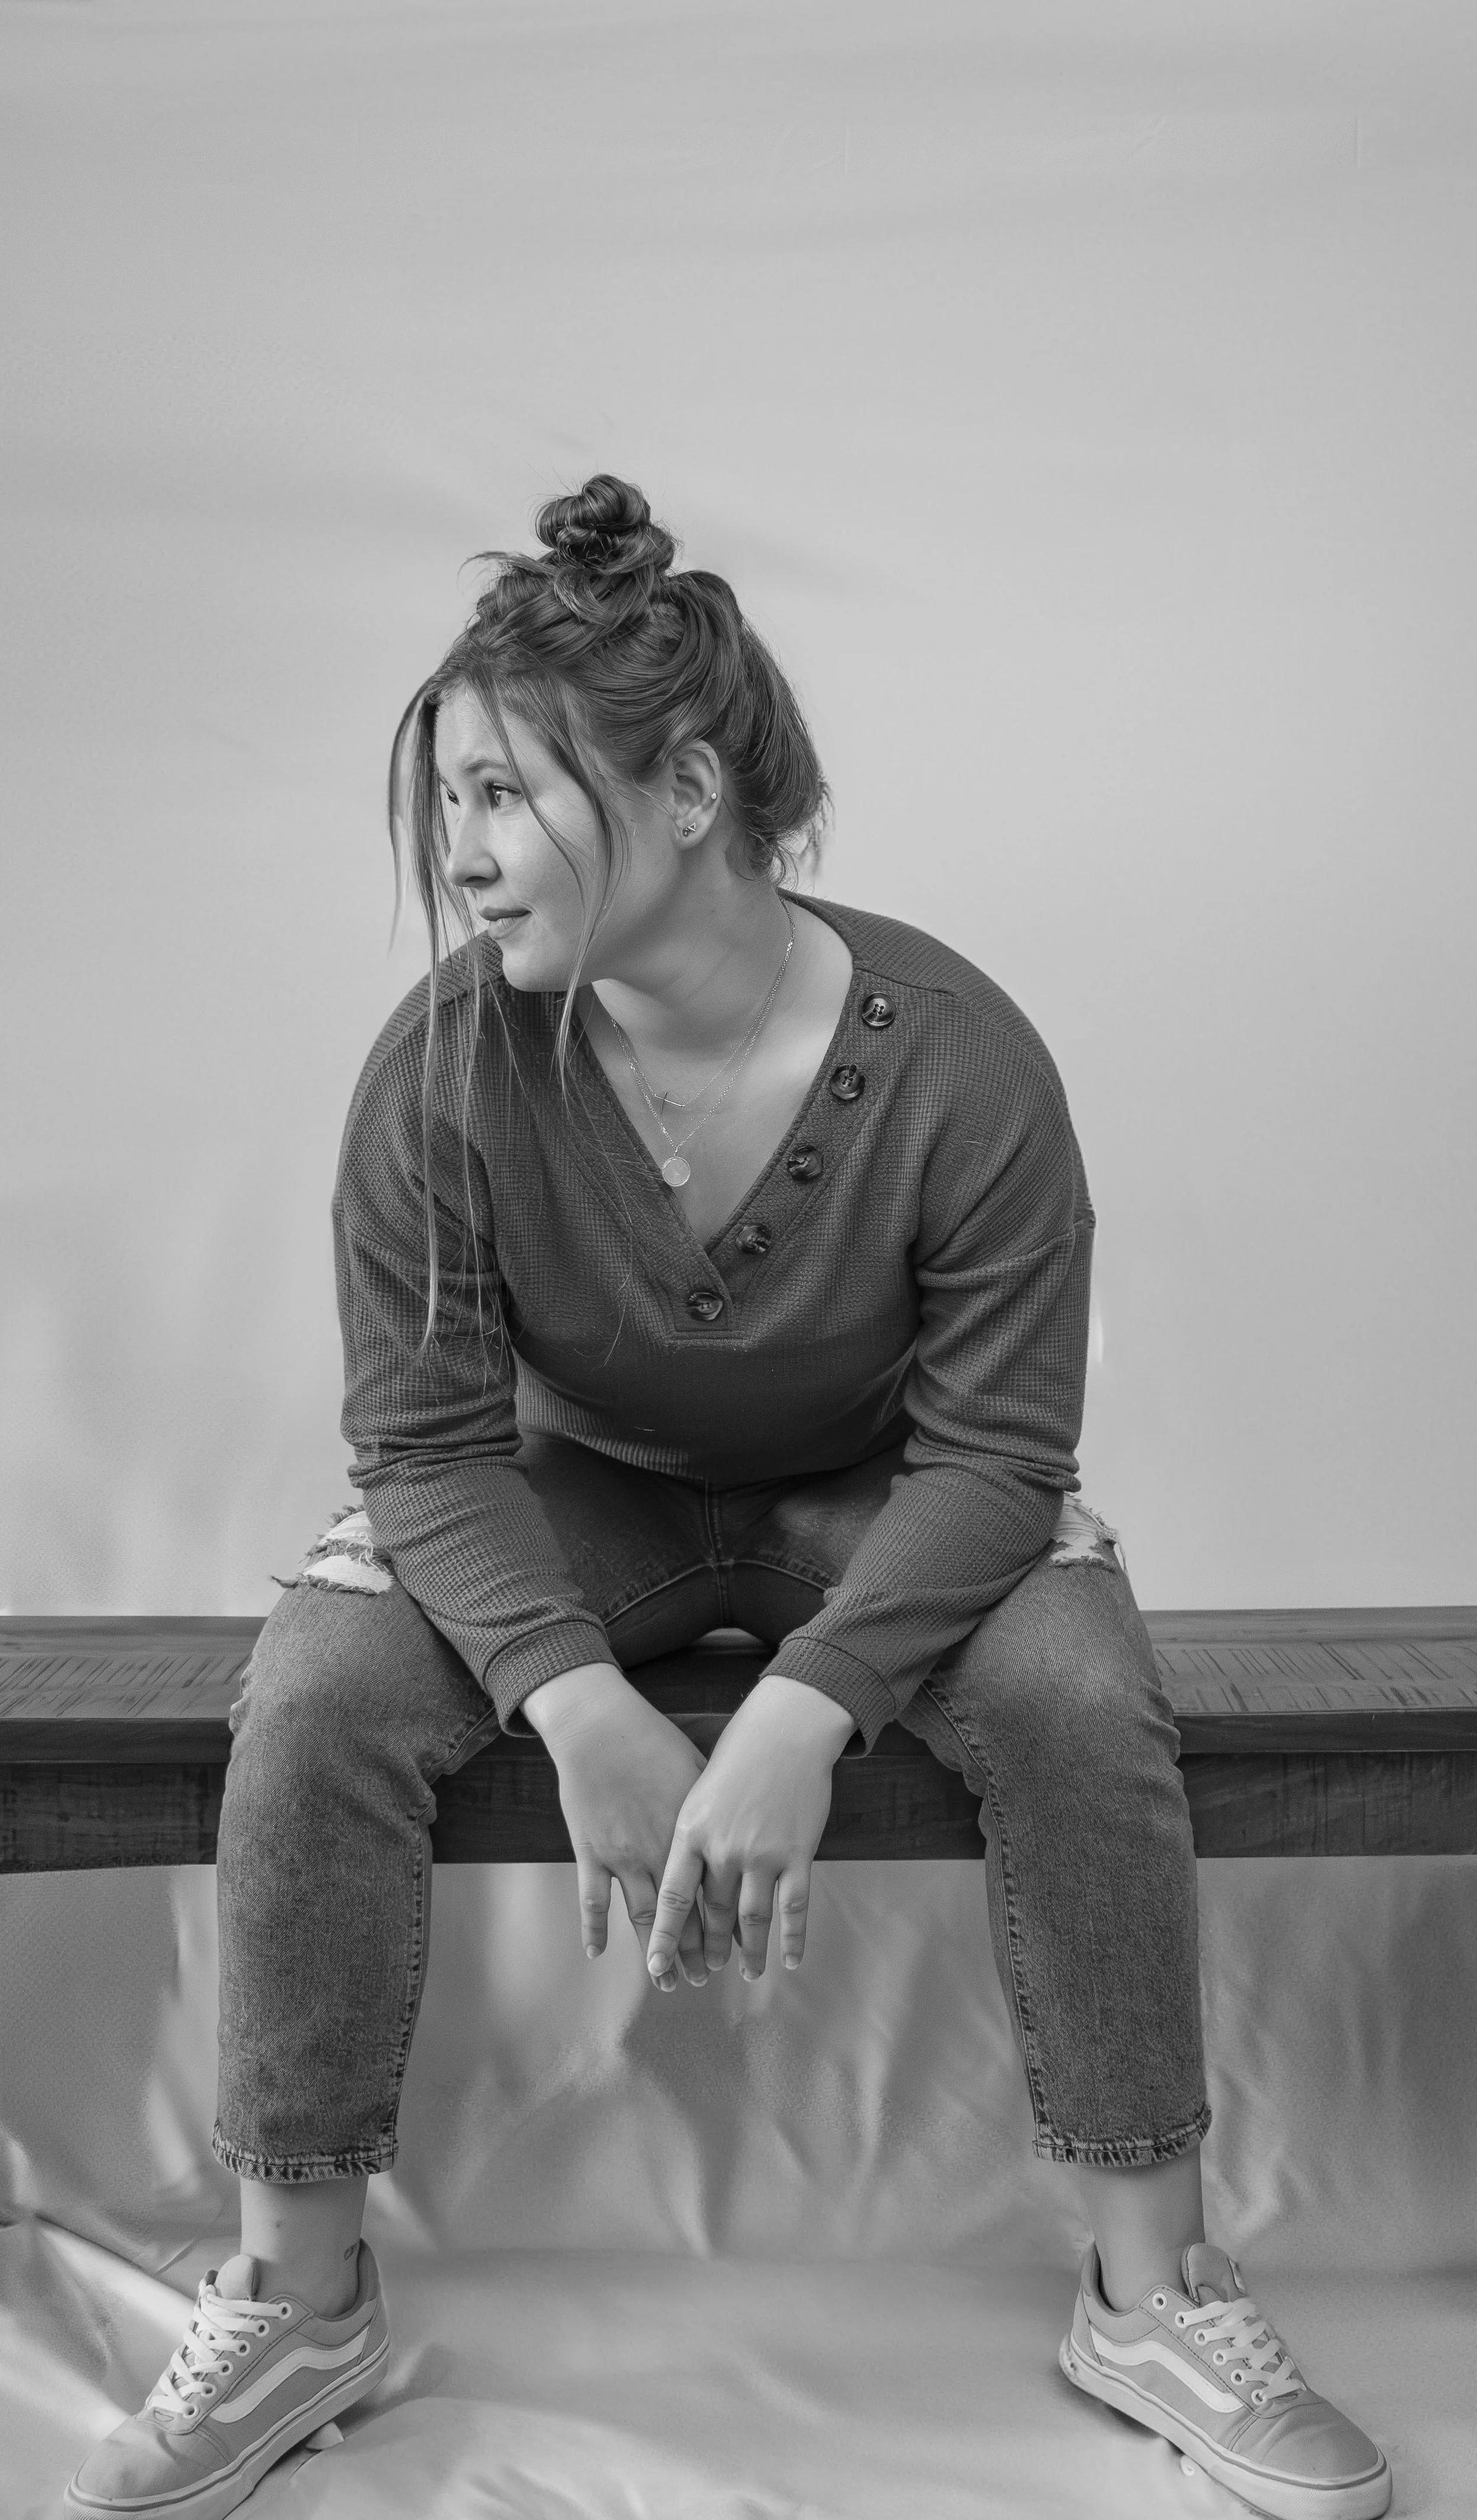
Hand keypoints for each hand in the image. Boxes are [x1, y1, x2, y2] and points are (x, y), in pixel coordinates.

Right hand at [522, 1663, 710, 1985]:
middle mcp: (659, 1853)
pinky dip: (594, 1928)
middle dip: (694, 1951)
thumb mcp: (696, 1770)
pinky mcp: (590, 1851)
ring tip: (667, 1981)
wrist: (601, 1727)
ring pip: (642, 1917)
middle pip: (681, 1915)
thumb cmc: (652, 1740)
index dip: (722, 1927)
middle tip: (704, 1978)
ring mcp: (622, 1856)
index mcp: (689, 1835)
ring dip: (655, 1952)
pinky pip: (592, 1900)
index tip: (733, 1952)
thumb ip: (714, 1806)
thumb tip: (739, 1825)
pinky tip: (596, 1953)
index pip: (711, 1893)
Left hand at [645, 1673, 855, 1991]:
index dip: (663, 1935)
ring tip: (748, 1973)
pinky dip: (791, 1938)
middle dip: (707, 1947)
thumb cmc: (737, 1755)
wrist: (785, 1730)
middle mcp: (723, 1849)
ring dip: (750, 1951)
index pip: (672, 1897)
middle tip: (704, 1971)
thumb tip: (681, 1873)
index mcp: (691, 1833)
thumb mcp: (697, 1791)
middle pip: (711, 1913)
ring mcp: (762, 1854)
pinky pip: (793, 1907)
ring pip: (751, 1918)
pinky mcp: (797, 1854)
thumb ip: (690, 1834)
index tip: (654, 1965)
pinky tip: (789, 1960)